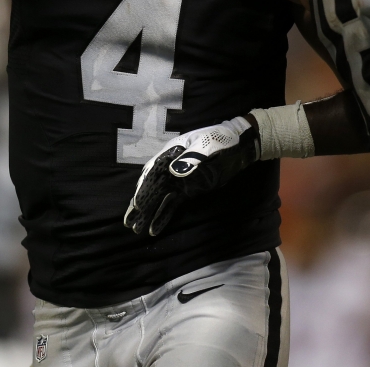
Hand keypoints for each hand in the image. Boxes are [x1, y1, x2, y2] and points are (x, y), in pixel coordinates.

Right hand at [124, 117, 259, 236]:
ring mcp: (178, 180)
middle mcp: (170, 168)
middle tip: (130, 223)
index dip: (145, 189)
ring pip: (159, 198)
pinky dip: (162, 216)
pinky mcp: (187, 191)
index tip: (137, 204)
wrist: (239, 145)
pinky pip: (172, 204)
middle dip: (141, 205)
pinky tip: (154, 229)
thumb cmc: (221, 140)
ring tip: (136, 229)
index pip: (154, 173)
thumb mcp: (209, 145)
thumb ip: (193, 157)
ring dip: (148, 213)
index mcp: (171, 153)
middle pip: (152, 188)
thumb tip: (174, 171)